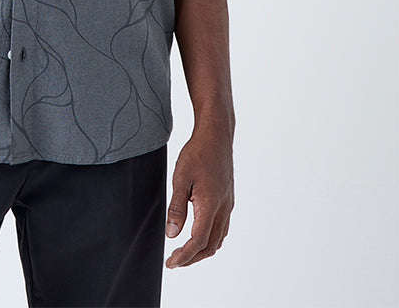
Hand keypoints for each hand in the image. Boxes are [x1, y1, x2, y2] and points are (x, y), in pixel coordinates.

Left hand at [164, 123, 233, 267]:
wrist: (216, 136)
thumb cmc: (197, 153)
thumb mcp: (180, 179)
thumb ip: (176, 208)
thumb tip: (172, 234)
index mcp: (211, 206)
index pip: (198, 242)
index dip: (184, 256)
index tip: (170, 262)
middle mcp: (223, 209)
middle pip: (211, 246)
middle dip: (192, 258)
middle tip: (174, 261)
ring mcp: (228, 205)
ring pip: (218, 238)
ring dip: (202, 250)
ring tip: (184, 251)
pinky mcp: (228, 200)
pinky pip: (222, 227)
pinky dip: (210, 238)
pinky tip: (198, 234)